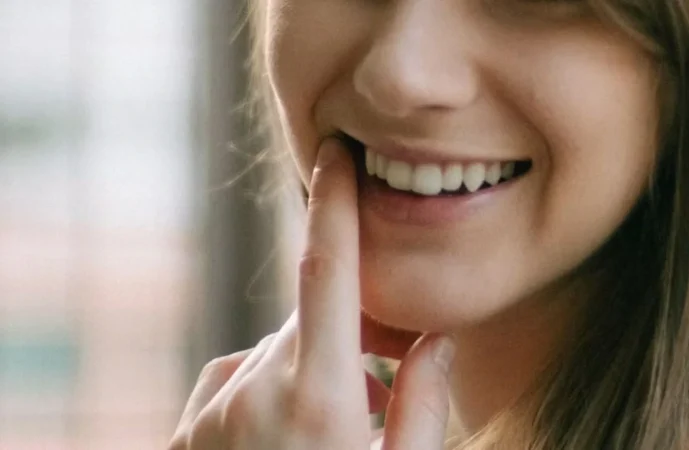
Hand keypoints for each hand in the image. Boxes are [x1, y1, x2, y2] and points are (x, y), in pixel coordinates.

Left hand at [168, 138, 456, 449]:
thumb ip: (423, 407)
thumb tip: (434, 341)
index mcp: (320, 401)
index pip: (328, 273)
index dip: (334, 204)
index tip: (335, 153)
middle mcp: (255, 396)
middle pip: (304, 322)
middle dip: (343, 333)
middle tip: (374, 383)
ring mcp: (211, 417)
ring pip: (267, 354)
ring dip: (301, 370)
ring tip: (326, 430)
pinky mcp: (184, 439)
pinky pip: (228, 382)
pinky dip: (258, 390)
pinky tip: (278, 435)